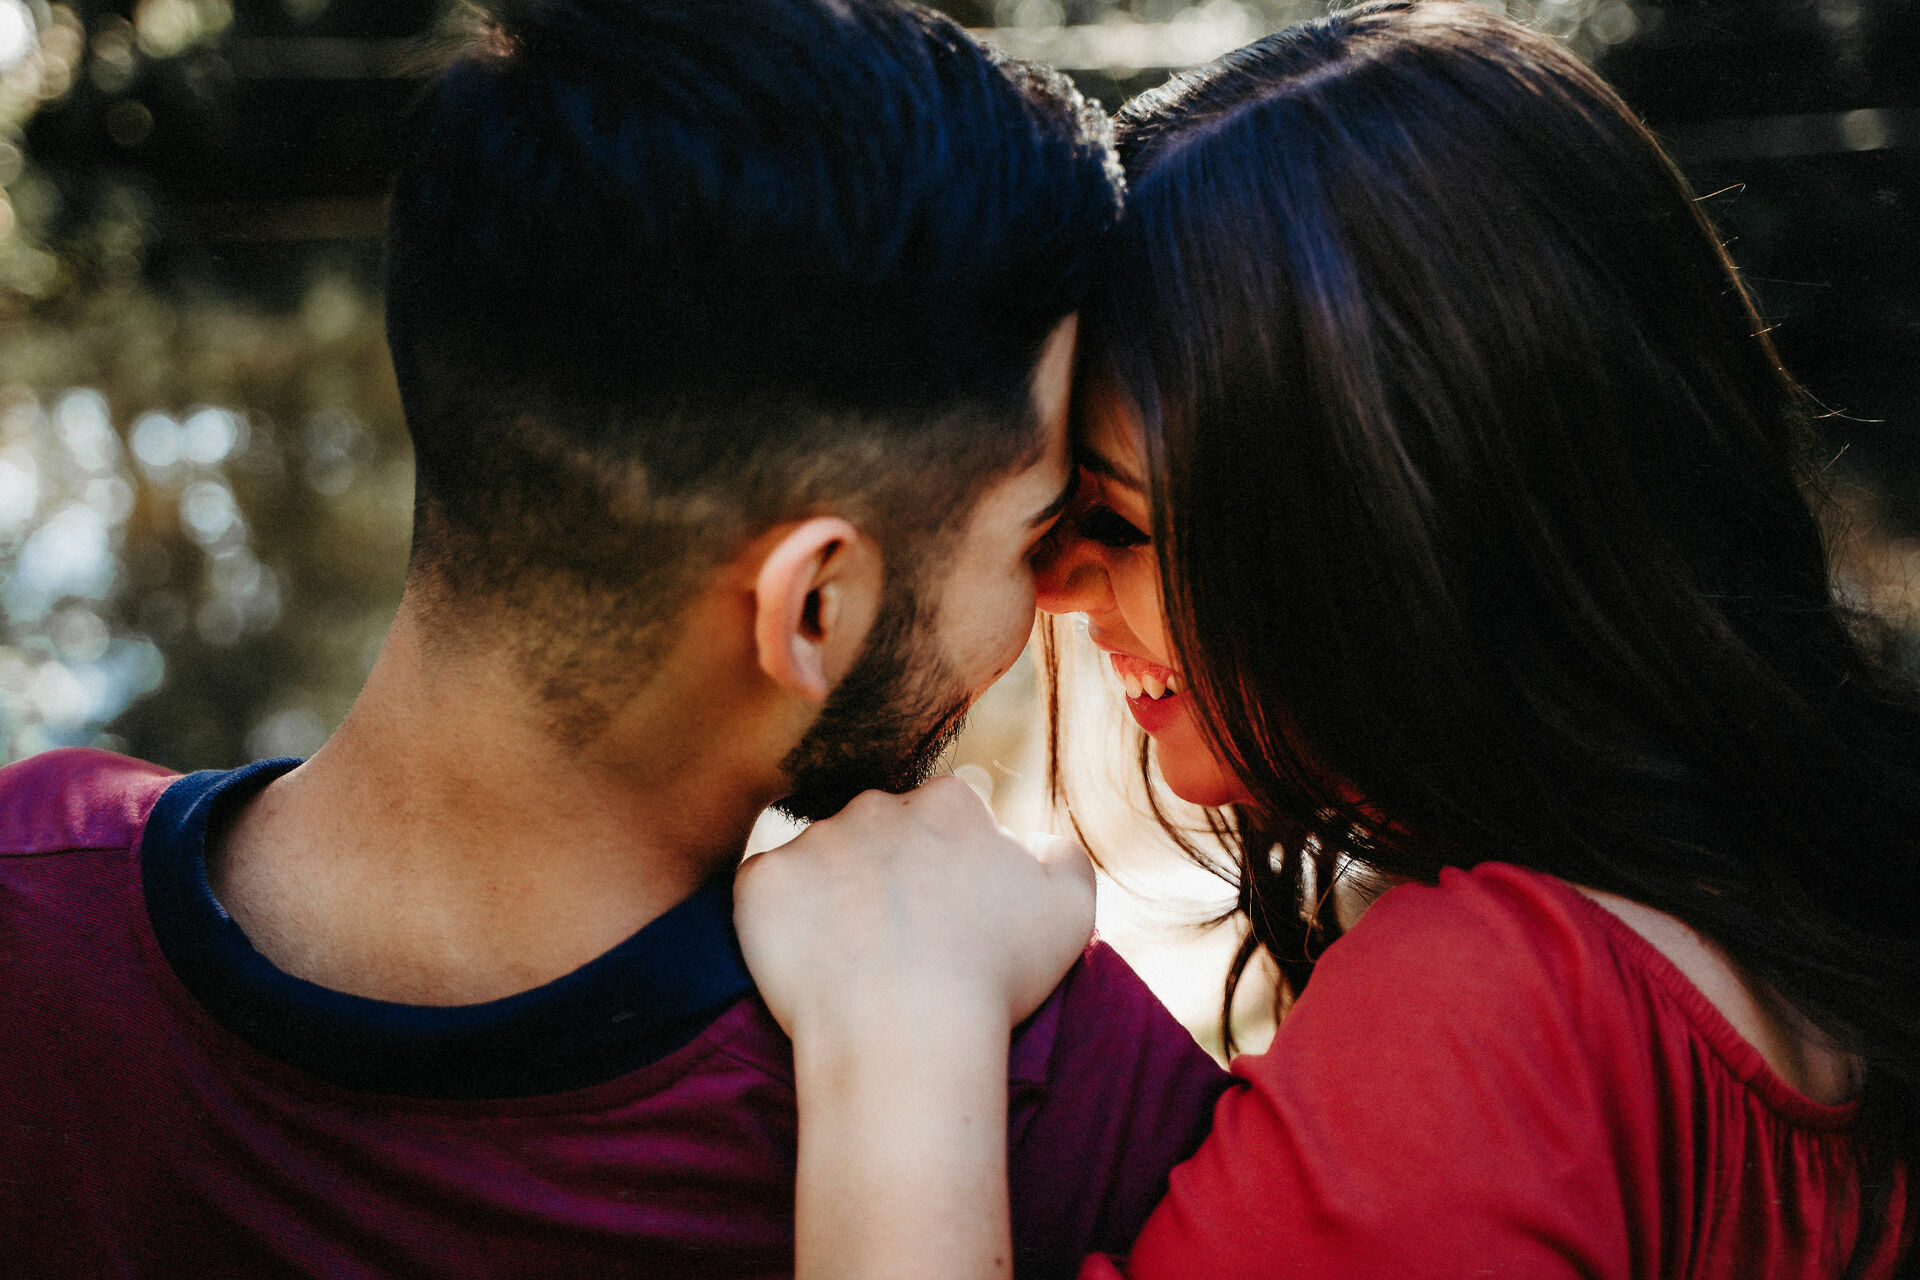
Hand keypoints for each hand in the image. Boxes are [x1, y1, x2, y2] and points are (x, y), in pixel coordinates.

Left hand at [734, 775, 1095, 1044]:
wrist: (907, 1035)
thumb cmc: (995, 976)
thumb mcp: (1071, 908)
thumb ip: (1060, 854)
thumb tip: (1033, 841)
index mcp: (947, 803)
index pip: (948, 815)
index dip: (951, 865)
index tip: (952, 915)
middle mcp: (877, 805)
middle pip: (880, 830)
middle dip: (888, 870)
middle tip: (901, 942)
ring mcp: (813, 840)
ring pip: (823, 860)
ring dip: (834, 895)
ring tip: (854, 962)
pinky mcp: (762, 882)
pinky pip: (768, 892)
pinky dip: (782, 922)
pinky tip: (812, 964)